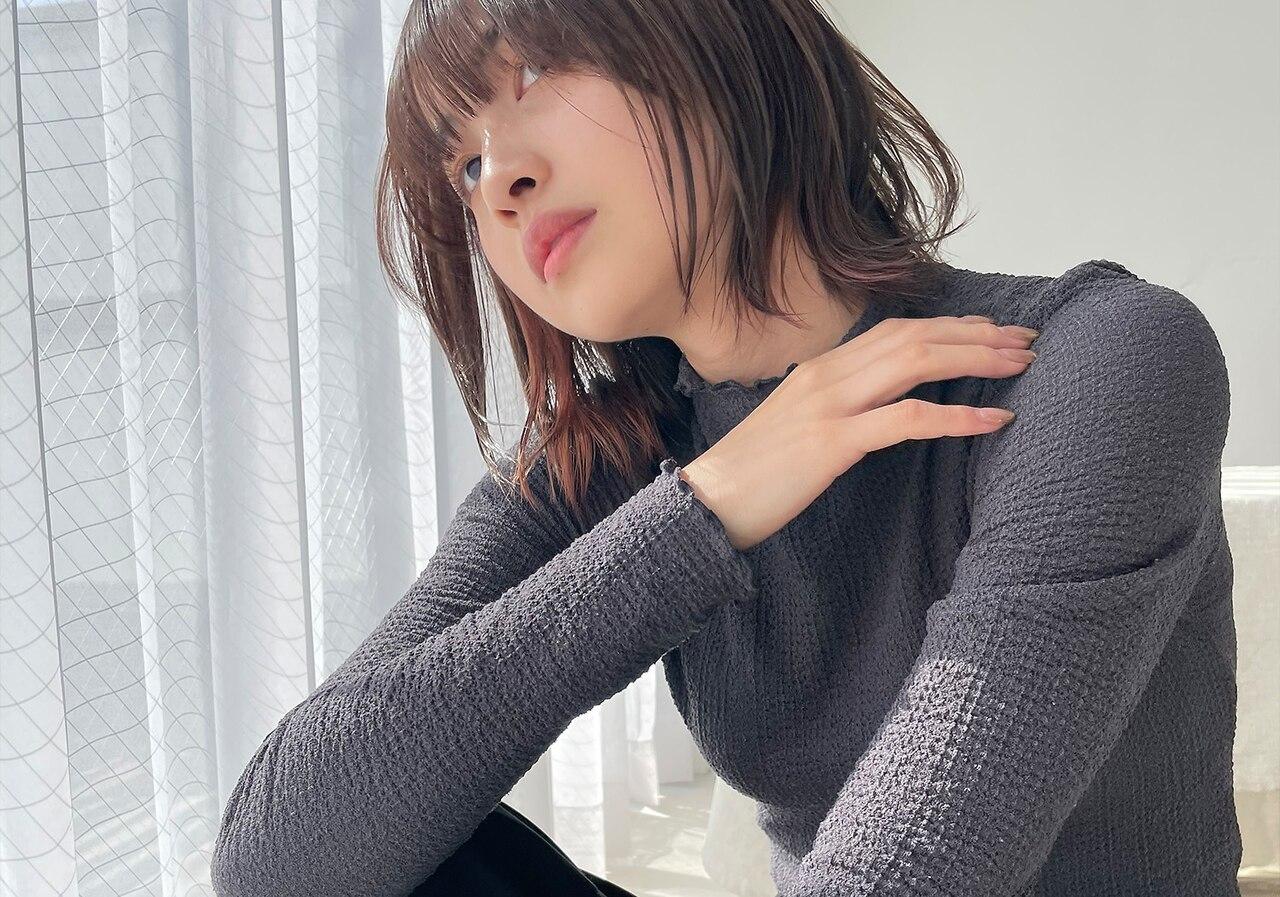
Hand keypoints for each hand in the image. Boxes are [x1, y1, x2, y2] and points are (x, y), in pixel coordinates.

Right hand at [679, 315, 1039, 550]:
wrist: (707, 502)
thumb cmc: (754, 475)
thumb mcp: (798, 426)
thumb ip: (837, 407)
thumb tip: (879, 409)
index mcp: (820, 369)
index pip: (896, 331)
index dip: (950, 326)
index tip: (992, 330)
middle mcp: (827, 375)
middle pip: (915, 337)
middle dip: (976, 335)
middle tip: (1026, 341)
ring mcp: (829, 405)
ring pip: (915, 362)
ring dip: (975, 360)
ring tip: (1020, 365)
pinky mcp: (833, 442)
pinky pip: (906, 419)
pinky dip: (955, 416)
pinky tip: (993, 419)